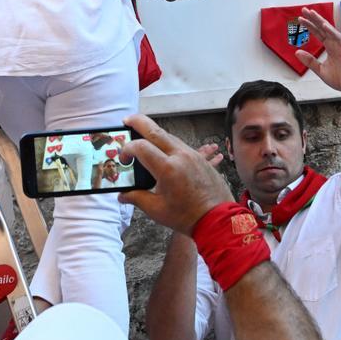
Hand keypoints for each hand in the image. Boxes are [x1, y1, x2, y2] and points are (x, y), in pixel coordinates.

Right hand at [118, 115, 234, 234]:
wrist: (218, 219)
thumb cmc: (187, 217)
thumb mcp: (156, 209)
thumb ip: (136, 198)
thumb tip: (122, 195)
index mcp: (167, 169)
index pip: (140, 147)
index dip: (127, 150)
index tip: (124, 159)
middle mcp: (180, 156)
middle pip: (155, 131)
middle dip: (138, 122)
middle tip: (126, 120)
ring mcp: (192, 155)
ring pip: (169, 135)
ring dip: (154, 133)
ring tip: (142, 136)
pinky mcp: (199, 159)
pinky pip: (181, 144)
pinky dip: (168, 142)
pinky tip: (162, 147)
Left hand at [295, 7, 340, 95]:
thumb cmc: (340, 78)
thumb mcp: (320, 70)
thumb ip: (309, 61)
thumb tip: (297, 52)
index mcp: (329, 47)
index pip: (318, 33)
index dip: (310, 26)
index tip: (300, 19)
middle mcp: (334, 44)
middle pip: (323, 28)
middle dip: (314, 19)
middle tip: (304, 9)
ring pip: (330, 30)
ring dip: (321, 21)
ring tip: (312, 13)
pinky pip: (338, 38)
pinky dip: (331, 31)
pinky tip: (324, 25)